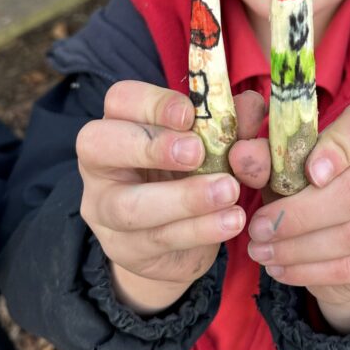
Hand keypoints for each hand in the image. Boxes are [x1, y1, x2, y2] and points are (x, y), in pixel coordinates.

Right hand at [77, 81, 266, 313]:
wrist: (177, 240)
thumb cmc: (188, 175)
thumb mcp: (209, 145)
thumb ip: (228, 123)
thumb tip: (251, 105)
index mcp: (118, 123)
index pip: (119, 100)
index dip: (152, 104)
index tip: (189, 114)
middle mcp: (100, 164)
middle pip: (98, 145)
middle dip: (151, 147)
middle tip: (197, 152)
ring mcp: (104, 210)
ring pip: (129, 205)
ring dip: (185, 197)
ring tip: (229, 191)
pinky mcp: (125, 249)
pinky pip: (159, 239)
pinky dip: (200, 230)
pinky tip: (231, 220)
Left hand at [246, 102, 349, 332]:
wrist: (345, 244)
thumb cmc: (312, 190)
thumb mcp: (286, 170)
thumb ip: (266, 160)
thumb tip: (241, 156)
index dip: (339, 148)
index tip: (308, 174)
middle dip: (300, 215)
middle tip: (258, 229)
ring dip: (300, 248)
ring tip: (263, 252)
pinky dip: (313, 272)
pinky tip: (283, 269)